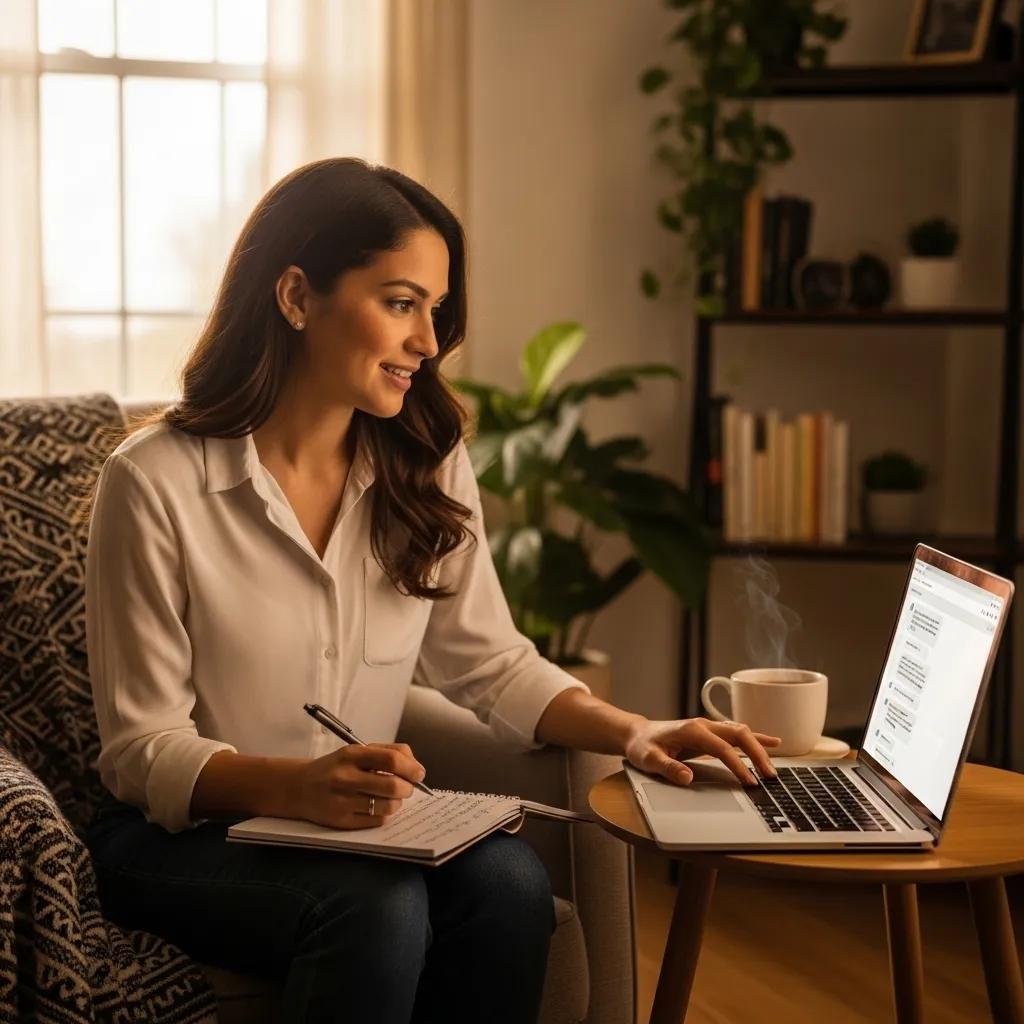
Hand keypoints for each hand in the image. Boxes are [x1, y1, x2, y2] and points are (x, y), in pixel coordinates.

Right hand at [295, 742, 426, 829]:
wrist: (299, 787)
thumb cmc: (335, 768)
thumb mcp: (356, 751)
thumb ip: (386, 752)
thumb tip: (415, 766)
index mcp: (351, 755)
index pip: (391, 759)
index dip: (411, 768)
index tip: (419, 773)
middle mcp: (345, 778)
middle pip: (393, 786)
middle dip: (408, 788)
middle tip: (408, 787)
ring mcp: (342, 801)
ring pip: (387, 806)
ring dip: (398, 803)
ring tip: (393, 797)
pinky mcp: (341, 821)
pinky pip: (376, 821)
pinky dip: (384, 814)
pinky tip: (378, 807)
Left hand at [624, 717, 780, 786]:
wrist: (638, 735)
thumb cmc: (643, 746)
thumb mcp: (649, 759)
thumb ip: (667, 768)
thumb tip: (687, 777)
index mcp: (691, 731)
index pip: (722, 748)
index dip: (738, 765)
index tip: (750, 782)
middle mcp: (703, 726)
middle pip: (739, 734)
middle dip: (757, 753)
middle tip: (770, 776)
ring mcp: (708, 728)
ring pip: (741, 732)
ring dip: (759, 747)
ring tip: (773, 767)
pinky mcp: (711, 734)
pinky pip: (737, 734)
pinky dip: (756, 738)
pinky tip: (772, 743)